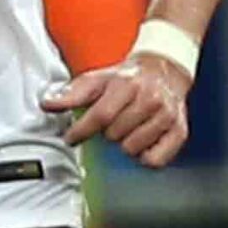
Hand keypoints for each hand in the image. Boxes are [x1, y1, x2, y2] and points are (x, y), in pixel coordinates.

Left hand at [42, 49, 191, 169]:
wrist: (164, 68)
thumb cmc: (127, 77)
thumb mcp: (97, 79)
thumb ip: (72, 93)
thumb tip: (47, 103)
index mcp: (127, 85)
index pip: (100, 116)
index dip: (81, 131)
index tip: (71, 138)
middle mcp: (150, 100)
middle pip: (115, 135)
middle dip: (107, 133)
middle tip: (112, 123)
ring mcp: (166, 116)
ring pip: (133, 149)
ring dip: (125, 144)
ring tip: (127, 130)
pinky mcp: (179, 131)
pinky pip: (155, 160)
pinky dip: (145, 156)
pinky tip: (141, 142)